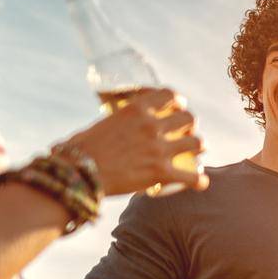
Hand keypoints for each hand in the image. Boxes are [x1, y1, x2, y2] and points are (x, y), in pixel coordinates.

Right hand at [61, 88, 205, 195]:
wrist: (77, 175)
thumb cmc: (79, 151)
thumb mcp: (101, 125)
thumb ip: (116, 123)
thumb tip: (115, 129)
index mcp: (136, 109)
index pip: (169, 95)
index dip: (178, 101)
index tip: (178, 106)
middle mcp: (151, 125)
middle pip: (188, 118)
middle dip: (190, 124)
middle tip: (185, 132)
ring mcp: (159, 149)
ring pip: (197, 143)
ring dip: (199, 147)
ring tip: (197, 152)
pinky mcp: (161, 173)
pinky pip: (192, 177)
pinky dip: (198, 181)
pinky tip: (200, 183)